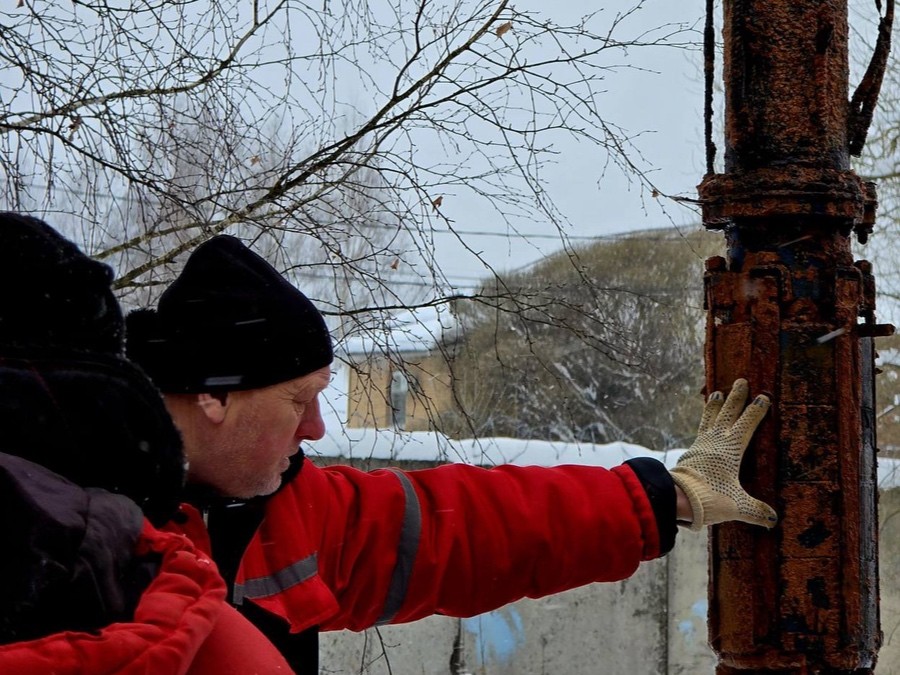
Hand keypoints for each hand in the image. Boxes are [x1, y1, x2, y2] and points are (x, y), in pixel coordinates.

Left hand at [669, 378, 776, 530]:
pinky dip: (705, 421)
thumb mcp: (737, 505)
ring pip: (710, 418)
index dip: (756, 410)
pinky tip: (705, 422)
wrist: (677, 497)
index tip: (763, 397)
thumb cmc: (710, 497)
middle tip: (740, 381)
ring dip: (716, 405)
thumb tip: (773, 520)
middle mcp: (716, 441)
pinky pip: (701, 430)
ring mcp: (701, 444)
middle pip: (728, 413)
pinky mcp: (691, 452)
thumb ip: (756, 511)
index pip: (747, 424)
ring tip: (716, 391)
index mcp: (731, 448)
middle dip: (736, 397)